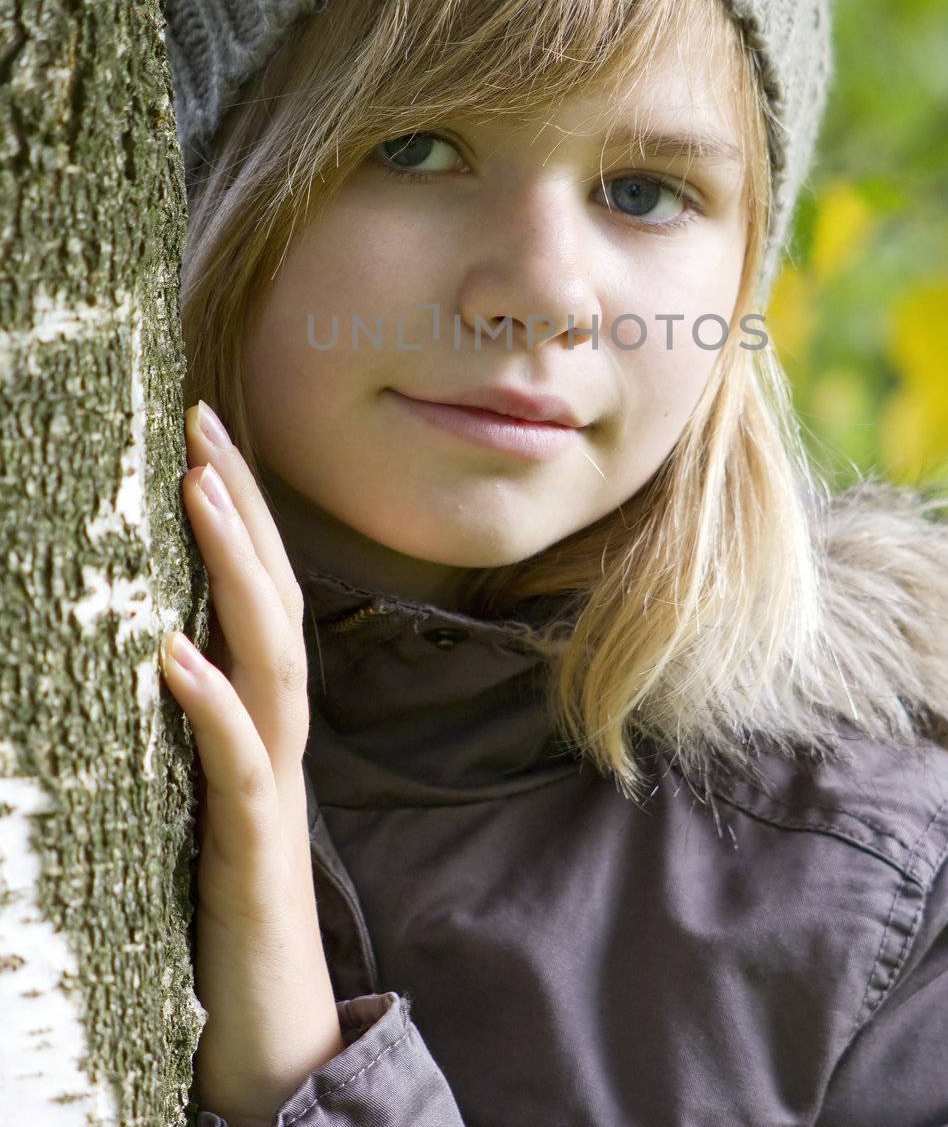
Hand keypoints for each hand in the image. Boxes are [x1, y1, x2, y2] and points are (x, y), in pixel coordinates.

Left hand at [161, 401, 343, 1125]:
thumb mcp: (203, 794)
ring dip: (236, 571)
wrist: (271, 1030)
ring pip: (271, 659)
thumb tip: (160, 642)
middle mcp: (280, 738)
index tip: (200, 435)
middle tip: (200, 423)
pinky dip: (211, 703)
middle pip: (274, 602)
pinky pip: (236, 763)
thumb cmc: (226, 910)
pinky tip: (173, 653)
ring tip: (199, 492)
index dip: (240, 514)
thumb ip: (198, 722)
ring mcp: (273, 789)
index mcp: (265, 720)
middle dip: (240, 508)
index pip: (262, 595)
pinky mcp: (251, 849)